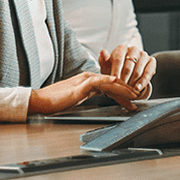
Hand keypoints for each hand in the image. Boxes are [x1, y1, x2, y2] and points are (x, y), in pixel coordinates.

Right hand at [27, 72, 141, 113]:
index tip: (133, 100)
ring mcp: (84, 81)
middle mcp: (89, 78)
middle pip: (113, 83)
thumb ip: (89, 93)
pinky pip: (97, 81)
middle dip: (127, 90)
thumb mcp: (77, 97)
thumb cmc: (56, 101)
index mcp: (89, 81)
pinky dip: (108, 80)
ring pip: (109, 81)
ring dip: (124, 88)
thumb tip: (100, 95)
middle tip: (139, 97)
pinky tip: (116, 80)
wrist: (40, 101)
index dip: (123, 92)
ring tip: (135, 94)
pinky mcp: (79, 86)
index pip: (110, 85)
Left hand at [98, 44, 154, 99]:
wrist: (127, 75)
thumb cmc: (115, 70)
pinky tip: (137, 88)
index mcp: (121, 48)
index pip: (118, 59)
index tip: (114, 80)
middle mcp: (133, 49)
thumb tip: (102, 51)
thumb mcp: (106, 67)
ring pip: (138, 70)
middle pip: (129, 66)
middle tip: (120, 88)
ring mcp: (144, 55)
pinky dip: (142, 82)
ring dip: (132, 82)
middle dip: (124, 79)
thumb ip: (103, 61)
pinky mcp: (152, 61)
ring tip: (127, 90)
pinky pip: (148, 73)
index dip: (116, 71)